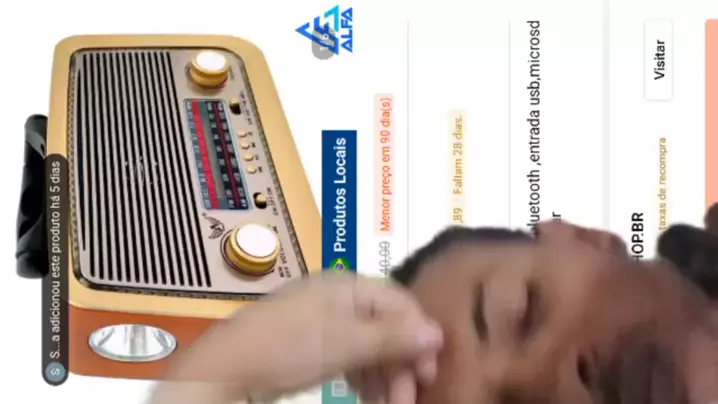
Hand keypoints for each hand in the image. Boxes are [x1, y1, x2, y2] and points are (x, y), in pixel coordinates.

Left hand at [150, 272, 442, 402]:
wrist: (229, 365)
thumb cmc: (291, 346)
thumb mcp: (347, 343)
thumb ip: (393, 338)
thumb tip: (438, 332)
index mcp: (349, 285)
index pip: (401, 304)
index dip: (419, 336)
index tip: (428, 373)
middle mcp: (340, 297)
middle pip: (387, 327)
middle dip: (401, 364)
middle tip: (407, 399)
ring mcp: (324, 319)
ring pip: (369, 345)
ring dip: (384, 375)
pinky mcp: (312, 342)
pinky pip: (349, 355)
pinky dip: (362, 376)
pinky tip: (369, 397)